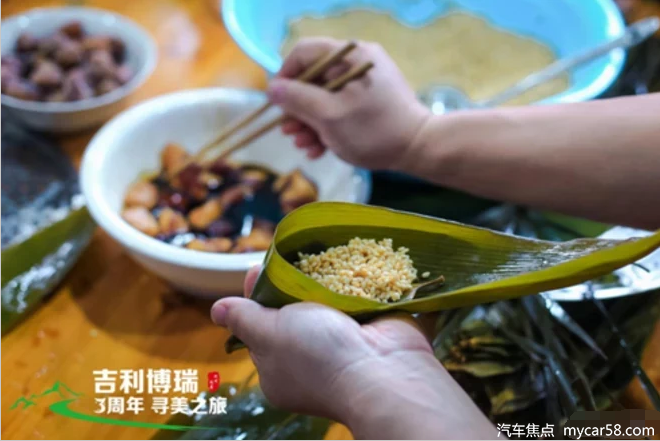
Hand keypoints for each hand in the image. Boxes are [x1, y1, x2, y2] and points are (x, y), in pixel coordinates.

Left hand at [211, 266, 496, 439]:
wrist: (384, 371)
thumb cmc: (317, 354)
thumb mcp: (269, 334)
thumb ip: (244, 318)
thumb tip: (216, 310)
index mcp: (281, 368)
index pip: (262, 329)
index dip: (256, 298)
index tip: (258, 270)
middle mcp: (312, 359)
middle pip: (295, 312)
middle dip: (292, 284)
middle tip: (289, 256)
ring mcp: (345, 344)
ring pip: (328, 303)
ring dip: (325, 278)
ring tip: (317, 248)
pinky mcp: (373, 327)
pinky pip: (358, 298)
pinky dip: (355, 279)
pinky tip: (347, 256)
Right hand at [268, 37, 430, 169]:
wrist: (420, 149)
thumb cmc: (373, 130)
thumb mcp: (329, 116)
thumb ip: (298, 100)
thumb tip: (272, 88)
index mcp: (350, 56)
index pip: (304, 53)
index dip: (285, 76)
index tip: (276, 103)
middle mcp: (358, 62)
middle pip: (314, 78)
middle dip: (298, 108)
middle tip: (288, 132)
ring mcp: (366, 82)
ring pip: (326, 96)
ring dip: (310, 122)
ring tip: (303, 146)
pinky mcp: (372, 101)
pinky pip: (342, 106)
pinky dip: (328, 126)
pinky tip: (319, 149)